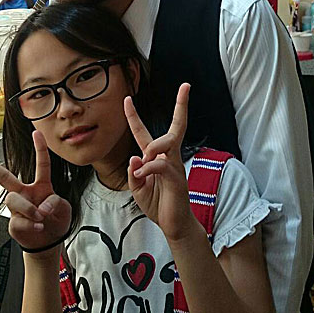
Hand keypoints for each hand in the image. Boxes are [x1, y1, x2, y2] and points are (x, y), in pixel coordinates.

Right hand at [0, 130, 70, 251]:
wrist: (49, 242)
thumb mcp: (64, 208)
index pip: (41, 164)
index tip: (36, 132)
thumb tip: (41, 206)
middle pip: (4, 177)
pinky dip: (31, 225)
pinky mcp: (13, 223)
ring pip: (13, 200)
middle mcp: (25, 193)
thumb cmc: (56, 221)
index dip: (40, 148)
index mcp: (40, 186)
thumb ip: (56, 202)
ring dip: (29, 208)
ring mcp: (17, 208)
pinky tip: (38, 227)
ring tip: (41, 218)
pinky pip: (18, 220)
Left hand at [124, 83, 195, 242]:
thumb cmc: (158, 204)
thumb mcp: (137, 188)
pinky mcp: (177, 177)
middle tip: (186, 87)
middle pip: (176, 126)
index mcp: (155, 157)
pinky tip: (140, 175)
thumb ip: (133, 172)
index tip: (127, 99)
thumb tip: (136, 156)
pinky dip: (147, 168)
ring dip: (151, 148)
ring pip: (167, 142)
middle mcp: (168, 157)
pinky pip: (160, 164)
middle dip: (181, 106)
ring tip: (142, 162)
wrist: (173, 225)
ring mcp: (175, 165)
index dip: (133, 116)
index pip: (143, 132)